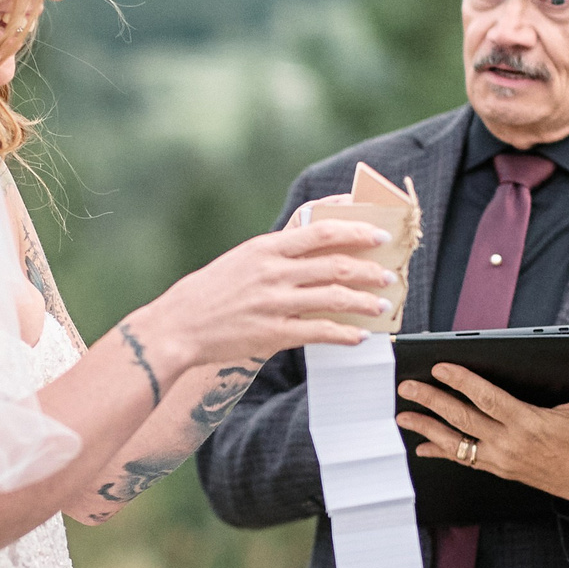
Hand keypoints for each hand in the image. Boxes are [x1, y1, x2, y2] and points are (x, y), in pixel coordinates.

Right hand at [139, 221, 396, 371]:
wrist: (179, 326)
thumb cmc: (212, 291)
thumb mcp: (244, 259)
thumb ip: (279, 253)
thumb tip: (320, 248)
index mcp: (266, 248)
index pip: (321, 231)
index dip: (356, 230)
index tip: (379, 233)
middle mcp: (273, 272)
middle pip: (334, 265)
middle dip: (368, 269)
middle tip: (389, 274)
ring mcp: (273, 303)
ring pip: (332, 298)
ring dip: (363, 301)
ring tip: (382, 305)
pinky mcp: (272, 334)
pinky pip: (318, 332)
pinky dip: (343, 334)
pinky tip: (359, 336)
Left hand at [397, 362, 568, 508]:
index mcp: (528, 423)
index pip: (487, 398)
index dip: (461, 382)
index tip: (441, 368)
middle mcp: (509, 442)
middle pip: (462, 418)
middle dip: (432, 401)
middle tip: (408, 387)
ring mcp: (501, 458)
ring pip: (456, 441)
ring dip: (427, 428)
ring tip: (404, 416)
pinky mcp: (499, 468)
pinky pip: (464, 459)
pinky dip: (441, 452)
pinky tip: (423, 446)